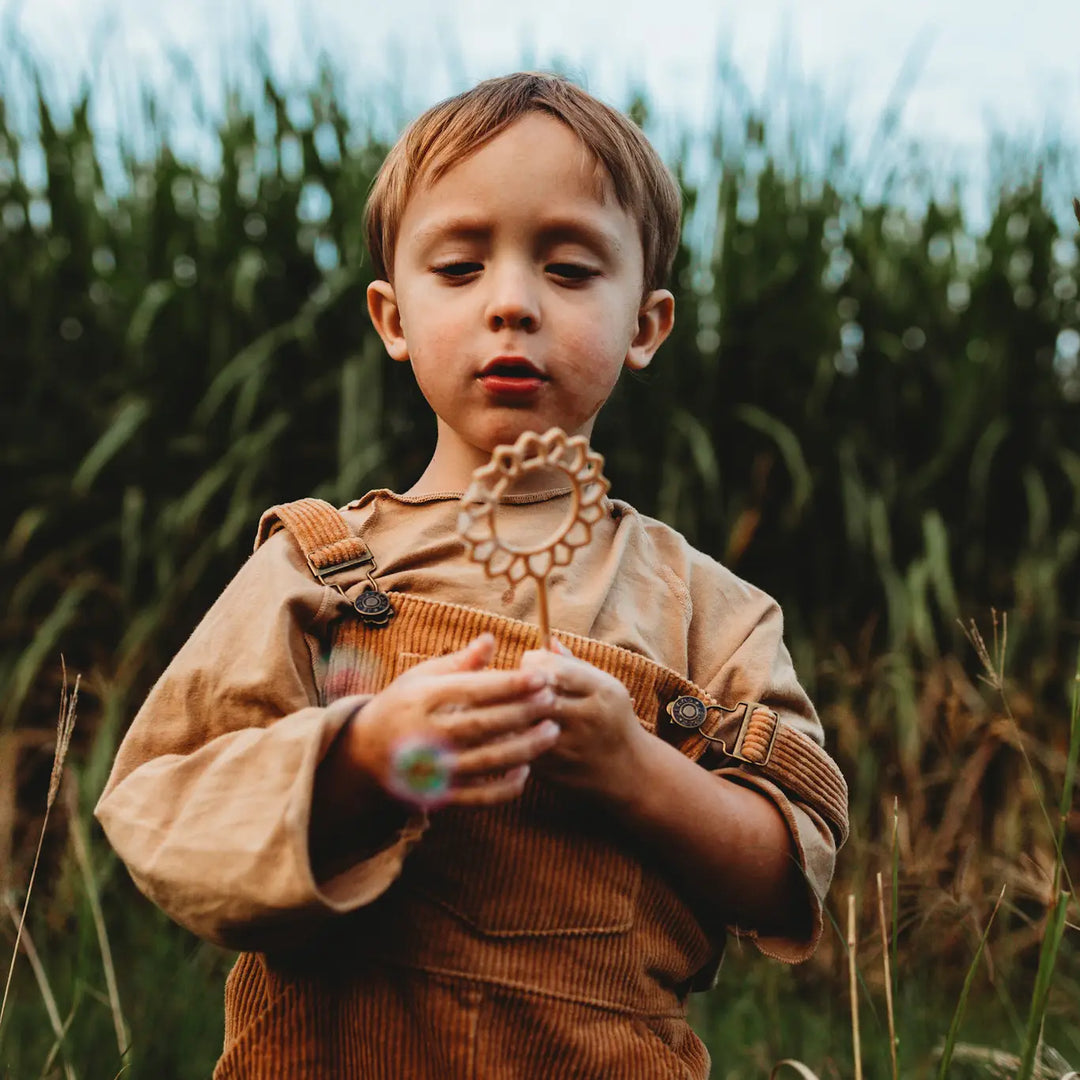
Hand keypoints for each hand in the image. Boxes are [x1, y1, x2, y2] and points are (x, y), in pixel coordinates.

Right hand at [344, 633, 560, 807]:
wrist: (365, 754)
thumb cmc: (402, 706)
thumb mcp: (421, 678)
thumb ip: (460, 662)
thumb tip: (491, 638)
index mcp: (422, 700)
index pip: (472, 690)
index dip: (510, 684)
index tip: (541, 676)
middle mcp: (427, 736)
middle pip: (484, 725)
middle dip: (523, 712)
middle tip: (553, 700)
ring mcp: (434, 769)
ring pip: (487, 761)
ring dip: (525, 748)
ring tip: (552, 731)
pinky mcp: (441, 795)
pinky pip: (480, 796)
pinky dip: (506, 786)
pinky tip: (526, 769)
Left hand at [518, 639, 646, 799]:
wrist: (627, 769)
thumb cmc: (610, 717)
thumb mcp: (604, 685)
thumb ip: (573, 664)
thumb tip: (547, 641)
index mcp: (602, 692)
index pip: (557, 670)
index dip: (534, 662)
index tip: (529, 662)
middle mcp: (588, 719)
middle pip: (537, 696)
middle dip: (518, 686)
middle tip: (514, 682)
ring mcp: (570, 748)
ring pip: (523, 724)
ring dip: (510, 711)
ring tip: (509, 702)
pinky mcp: (553, 769)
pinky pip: (520, 747)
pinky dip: (511, 735)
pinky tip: (511, 727)